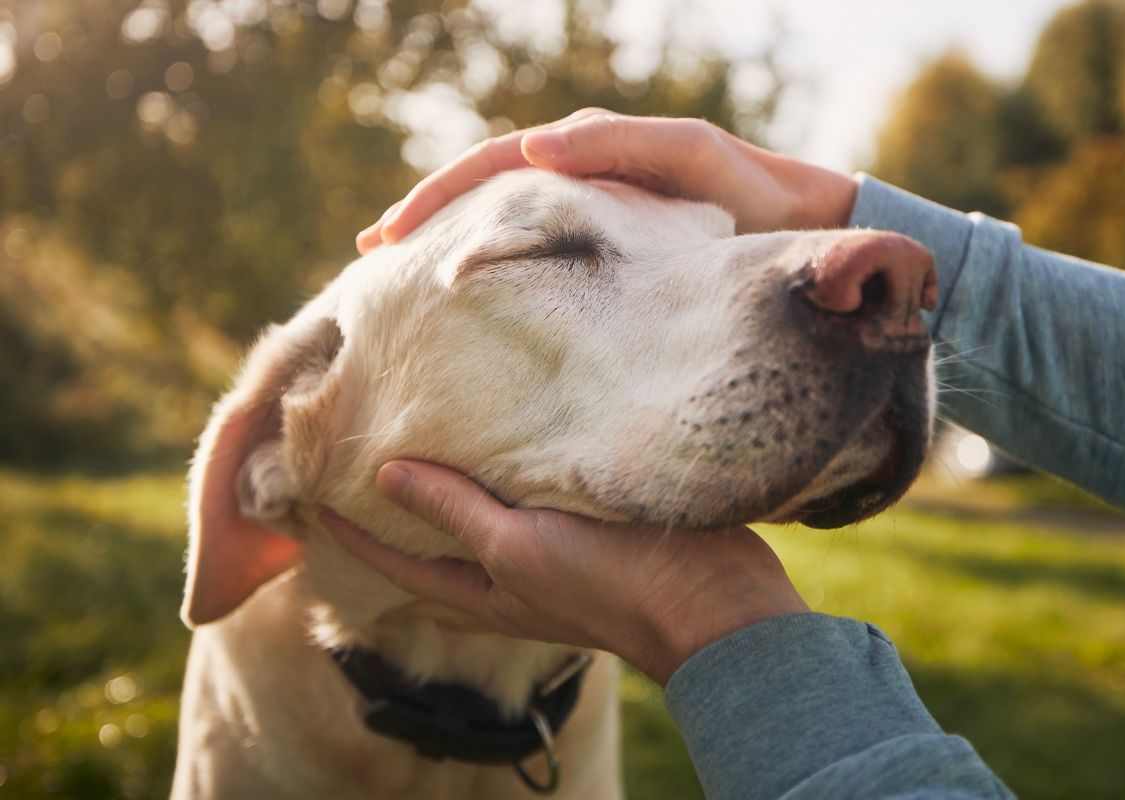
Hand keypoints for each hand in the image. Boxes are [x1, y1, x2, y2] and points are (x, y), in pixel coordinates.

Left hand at [322, 460, 807, 684]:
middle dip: (396, 502)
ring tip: (420, 430)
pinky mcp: (586, 522)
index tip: (308, 491)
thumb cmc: (606, 581)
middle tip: (357, 452)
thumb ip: (454, 510)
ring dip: (450, 479)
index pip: (395, 561)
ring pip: (482, 511)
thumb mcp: (517, 545)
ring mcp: (550, 549)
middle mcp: (508, 572)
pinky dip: (504, 465)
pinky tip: (504, 427)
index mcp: (483, 590)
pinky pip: (529, 491)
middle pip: (434, 538)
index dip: (349, 531)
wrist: (710, 598)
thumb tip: (385, 473)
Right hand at [356, 109, 858, 252]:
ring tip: (402, 279)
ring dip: (452, 245)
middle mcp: (580, 178)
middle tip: (372, 257)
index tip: (390, 236)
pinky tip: (471, 299)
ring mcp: (591, 215)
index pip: (493, 168)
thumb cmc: (749, 192)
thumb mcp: (691, 158)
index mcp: (588, 152)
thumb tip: (536, 151)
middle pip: (483, 193)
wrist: (800, 227)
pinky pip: (538, 254)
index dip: (438, 198)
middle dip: (426, 219)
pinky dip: (497, 268)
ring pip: (503, 225)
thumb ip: (622, 148)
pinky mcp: (608, 253)